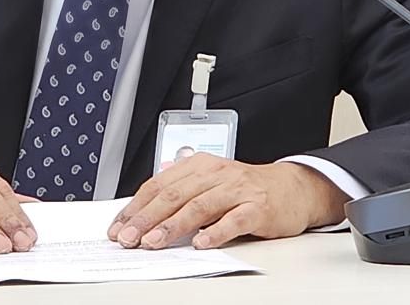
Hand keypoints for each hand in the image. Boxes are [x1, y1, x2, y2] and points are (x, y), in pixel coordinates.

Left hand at [107, 155, 348, 249]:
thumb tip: (141, 212)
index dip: (136, 207)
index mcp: (198, 166)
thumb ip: (179, 192)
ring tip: (154, 242)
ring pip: (198, 206)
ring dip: (173, 226)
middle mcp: (215, 174)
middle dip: (147, 218)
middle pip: (174, 195)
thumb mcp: (208, 183)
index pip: (159, 185)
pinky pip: (233, 220)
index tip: (118, 226)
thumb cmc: (244, 189)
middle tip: (129, 237)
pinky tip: (201, 243)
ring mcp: (236, 189)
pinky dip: (216, 231)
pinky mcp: (256, 207)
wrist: (291, 188)